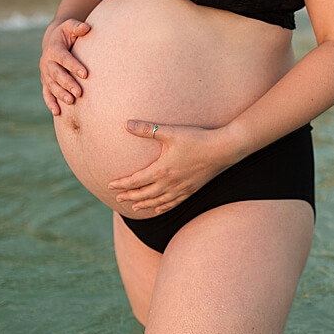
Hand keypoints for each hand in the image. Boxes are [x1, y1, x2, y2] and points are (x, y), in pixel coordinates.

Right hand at [39, 19, 90, 115]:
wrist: (55, 41)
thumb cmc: (68, 34)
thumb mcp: (71, 27)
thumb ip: (78, 27)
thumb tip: (86, 28)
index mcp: (54, 49)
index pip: (64, 58)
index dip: (73, 65)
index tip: (85, 74)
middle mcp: (47, 62)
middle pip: (56, 74)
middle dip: (67, 83)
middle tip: (79, 92)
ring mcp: (45, 73)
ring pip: (51, 85)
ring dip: (60, 94)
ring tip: (71, 101)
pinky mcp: (46, 82)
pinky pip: (46, 94)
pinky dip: (50, 103)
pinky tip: (57, 112)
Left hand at [108, 120, 236, 214]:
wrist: (223, 149)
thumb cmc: (197, 139)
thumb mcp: (170, 132)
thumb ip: (147, 129)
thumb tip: (126, 124)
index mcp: (161, 170)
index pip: (136, 180)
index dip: (122, 184)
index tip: (110, 185)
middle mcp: (169, 183)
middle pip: (144, 193)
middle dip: (130, 196)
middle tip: (118, 198)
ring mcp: (181, 188)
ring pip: (158, 201)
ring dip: (144, 204)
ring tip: (134, 207)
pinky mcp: (192, 189)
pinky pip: (174, 202)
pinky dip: (163, 207)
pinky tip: (158, 209)